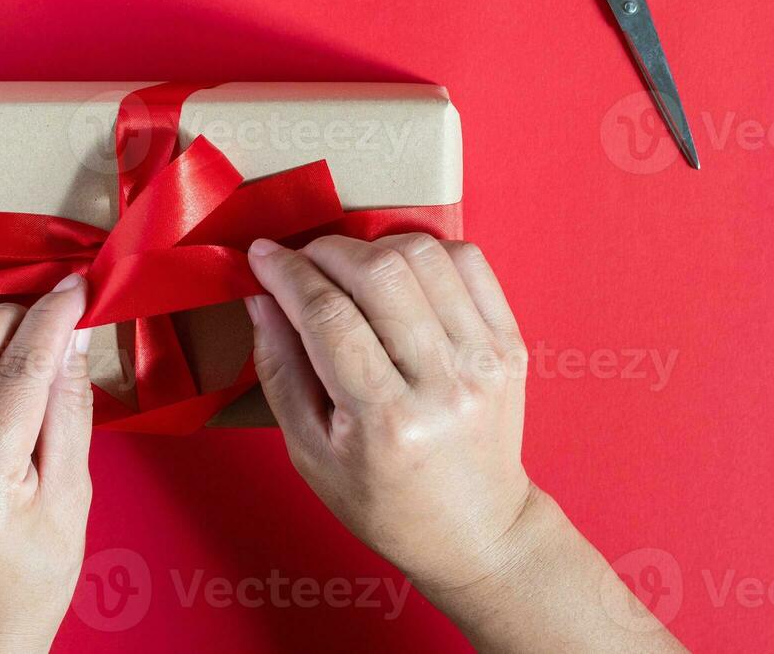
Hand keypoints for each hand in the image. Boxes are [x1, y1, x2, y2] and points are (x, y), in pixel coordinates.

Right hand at [245, 234, 683, 651]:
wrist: (474, 527)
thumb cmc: (385, 501)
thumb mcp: (310, 453)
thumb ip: (280, 370)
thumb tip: (262, 295)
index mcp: (386, 421)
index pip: (329, 317)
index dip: (287, 274)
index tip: (262, 256)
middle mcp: (443, 384)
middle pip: (380, 274)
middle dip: (327, 251)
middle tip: (303, 260)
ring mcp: (485, 359)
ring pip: (426, 256)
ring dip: (375, 246)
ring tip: (350, 268)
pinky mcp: (511, 343)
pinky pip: (469, 262)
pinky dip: (426, 251)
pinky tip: (401, 272)